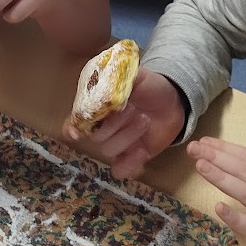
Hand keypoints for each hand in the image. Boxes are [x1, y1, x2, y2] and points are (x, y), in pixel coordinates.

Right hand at [63, 70, 185, 179]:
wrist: (174, 101)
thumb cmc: (150, 86)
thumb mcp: (137, 75)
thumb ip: (121, 78)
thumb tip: (107, 81)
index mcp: (98, 107)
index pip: (76, 120)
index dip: (72, 127)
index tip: (77, 132)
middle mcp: (103, 127)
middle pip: (95, 136)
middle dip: (114, 124)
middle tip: (132, 108)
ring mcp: (117, 143)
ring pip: (108, 151)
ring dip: (127, 136)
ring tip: (145, 120)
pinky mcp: (132, 157)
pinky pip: (121, 170)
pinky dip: (129, 164)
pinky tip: (142, 151)